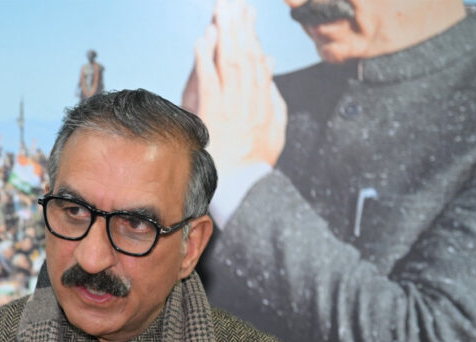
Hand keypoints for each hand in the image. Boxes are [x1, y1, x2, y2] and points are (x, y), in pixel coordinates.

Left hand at [182, 0, 286, 176]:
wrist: (240, 188)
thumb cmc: (253, 163)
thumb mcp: (274, 130)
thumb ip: (273, 97)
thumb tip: (269, 66)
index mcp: (264, 104)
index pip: (258, 62)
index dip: (251, 36)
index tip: (246, 15)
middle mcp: (250, 102)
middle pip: (245, 55)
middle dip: (239, 25)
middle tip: (232, 1)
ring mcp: (231, 108)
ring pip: (229, 63)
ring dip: (224, 34)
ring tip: (220, 10)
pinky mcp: (213, 116)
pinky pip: (209, 82)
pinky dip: (205, 60)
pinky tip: (201, 41)